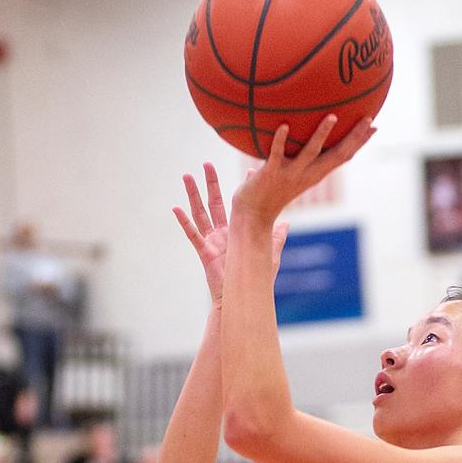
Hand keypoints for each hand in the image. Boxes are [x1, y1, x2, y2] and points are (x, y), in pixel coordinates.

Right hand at [175, 163, 287, 308]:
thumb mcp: (269, 254)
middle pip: (214, 203)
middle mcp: (223, 234)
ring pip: (200, 213)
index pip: (238, 205)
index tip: (247, 171)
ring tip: (186, 176)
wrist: (242, 299)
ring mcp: (212, 242)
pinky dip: (184, 222)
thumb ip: (276, 237)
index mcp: (237, 232)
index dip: (242, 190)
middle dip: (211, 183)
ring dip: (193, 195)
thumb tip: (286, 223)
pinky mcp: (205, 253)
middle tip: (206, 163)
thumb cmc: (255, 281)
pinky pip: (192, 235)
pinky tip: (175, 207)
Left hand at [231, 115, 374, 224]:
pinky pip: (277, 153)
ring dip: (322, 134)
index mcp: (314, 175)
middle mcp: (307, 175)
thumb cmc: (268, 194)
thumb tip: (287, 132)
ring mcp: (290, 174)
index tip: (374, 127)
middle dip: (354, 137)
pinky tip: (284, 125)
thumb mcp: (289, 175)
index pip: (343, 157)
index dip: (359, 143)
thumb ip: (294, 158)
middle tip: (367, 119)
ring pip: (310, 152)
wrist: (252, 215)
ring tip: (332, 116)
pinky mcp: (271, 173)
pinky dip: (280, 140)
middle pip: (337, 154)